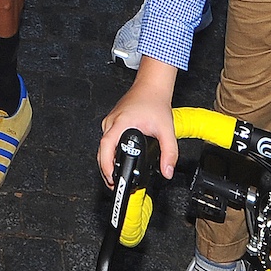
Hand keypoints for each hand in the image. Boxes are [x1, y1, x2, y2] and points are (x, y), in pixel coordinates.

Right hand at [97, 68, 179, 182]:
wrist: (151, 87)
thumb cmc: (155, 102)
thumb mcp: (166, 130)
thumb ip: (169, 153)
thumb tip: (167, 171)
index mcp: (122, 123)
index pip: (106, 146)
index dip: (106, 165)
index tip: (111, 177)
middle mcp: (112, 122)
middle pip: (101, 150)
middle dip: (105, 169)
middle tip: (114, 184)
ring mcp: (110, 121)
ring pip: (102, 146)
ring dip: (106, 161)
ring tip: (115, 176)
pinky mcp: (112, 121)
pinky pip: (106, 140)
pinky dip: (109, 152)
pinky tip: (116, 159)